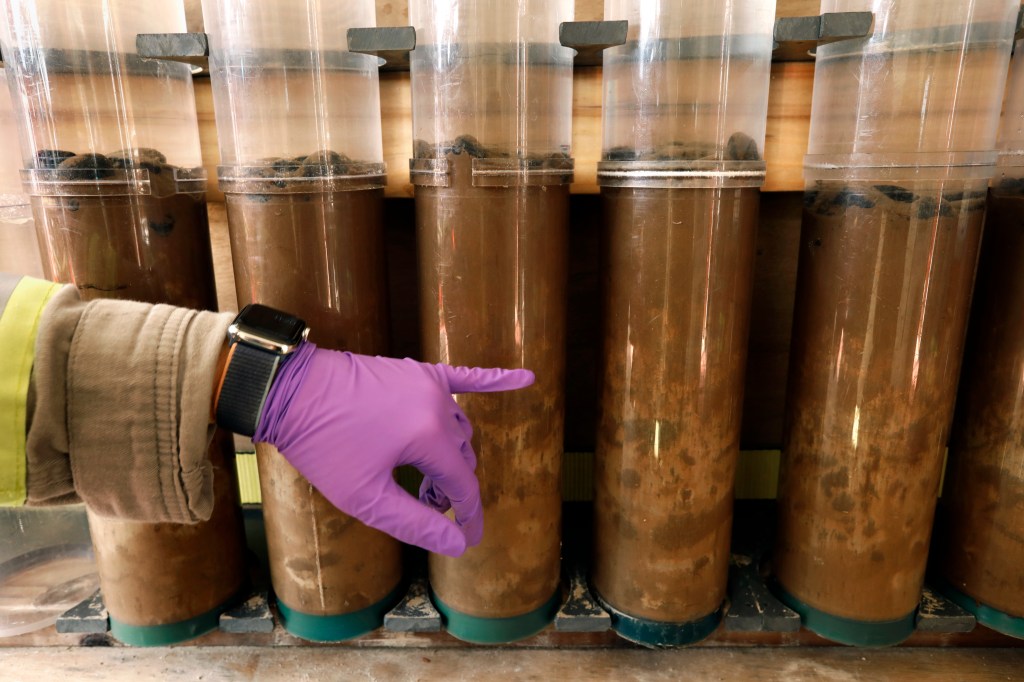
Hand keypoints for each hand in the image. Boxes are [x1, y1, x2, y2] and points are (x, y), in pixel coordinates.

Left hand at [253, 342, 534, 556]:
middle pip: (463, 456)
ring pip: (459, 428)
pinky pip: (464, 376)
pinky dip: (495, 380)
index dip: (467, 517)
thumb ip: (415, 523)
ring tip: (425, 482)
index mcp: (428, 434)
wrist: (288, 392)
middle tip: (423, 507)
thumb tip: (459, 545)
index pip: (464, 485)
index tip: (467, 539)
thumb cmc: (323, 446)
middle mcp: (436, 403)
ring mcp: (427, 382)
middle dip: (450, 488)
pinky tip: (527, 377)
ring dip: (452, 456)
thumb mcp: (365, 497)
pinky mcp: (416, 371)